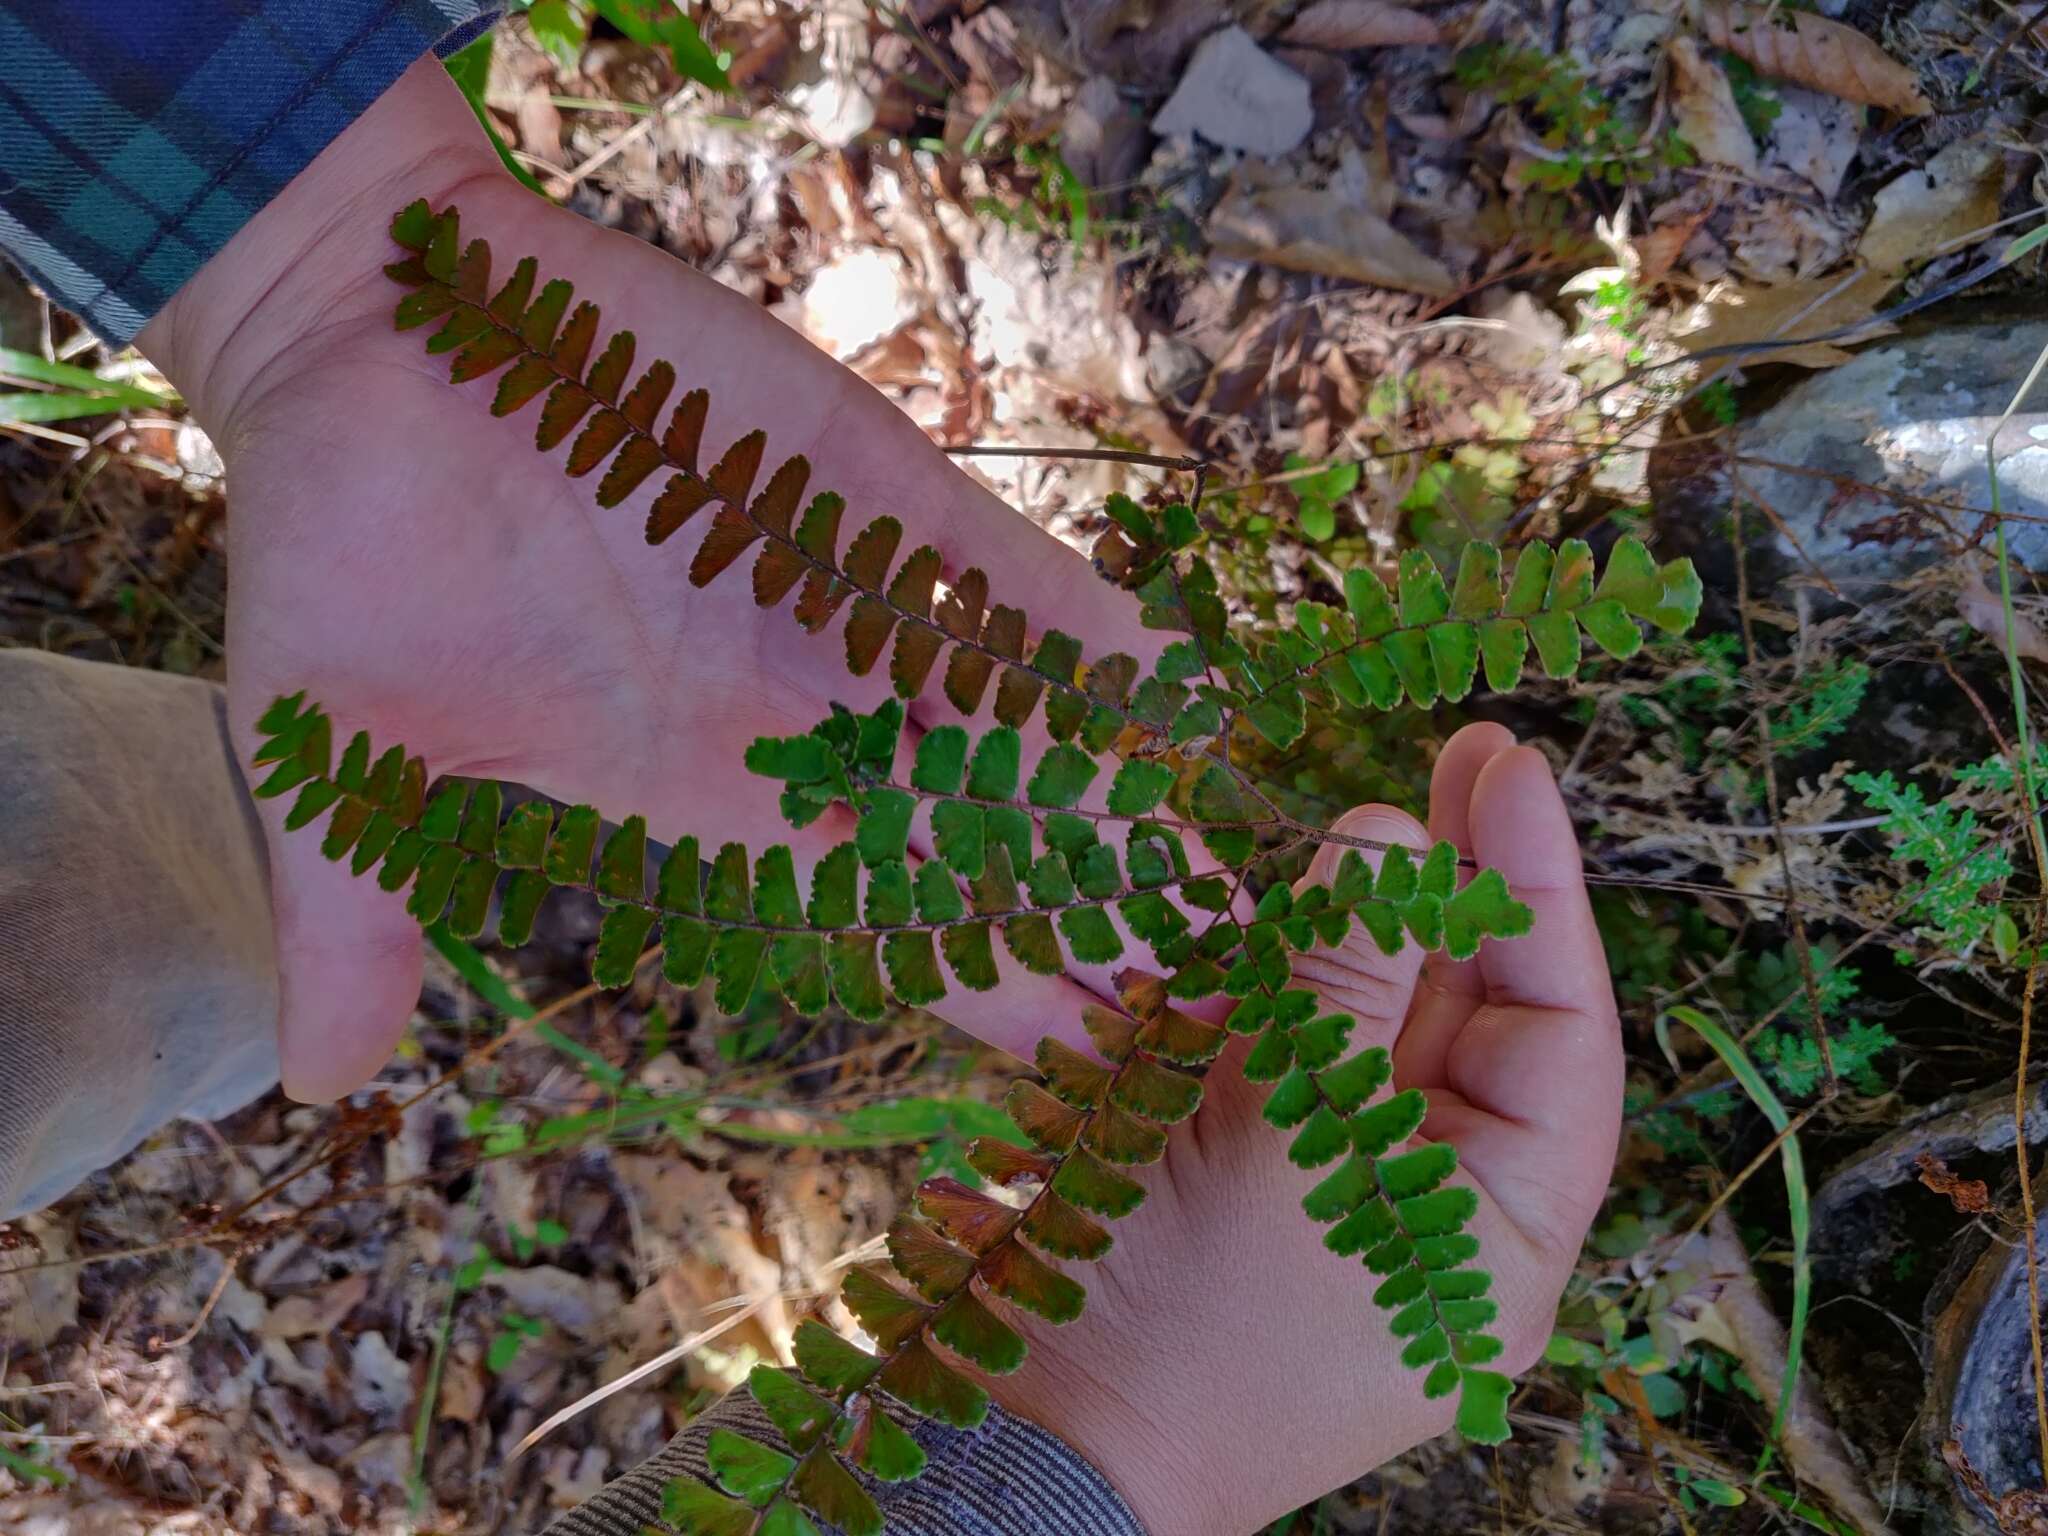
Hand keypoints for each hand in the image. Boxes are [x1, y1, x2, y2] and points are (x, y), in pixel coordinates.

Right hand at [138, 58, 1157, 1099]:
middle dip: (1081, 911)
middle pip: (969, 832)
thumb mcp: (342, 747)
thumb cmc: (344, 540)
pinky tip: (1172, 689)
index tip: (1079, 1059)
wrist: (377, 332)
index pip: (866, 913)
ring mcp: (835, 592)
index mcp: (698, 789)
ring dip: (1109, 791)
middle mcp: (789, 705)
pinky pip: (987, 567)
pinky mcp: (854, 481)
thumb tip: (317, 1088)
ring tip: (1218, 876)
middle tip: (1205, 995)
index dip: (975, 983)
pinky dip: (1073, 624)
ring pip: (1004, 711)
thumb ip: (362, 912)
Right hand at [988, 724, 1619, 1534]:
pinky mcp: (1244, 1160)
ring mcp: (1335, 1179)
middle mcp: (1435, 1201)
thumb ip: (1342, 975)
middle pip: (1468, 1010)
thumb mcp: (1288, 1138)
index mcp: (1501, 1233)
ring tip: (1343, 827)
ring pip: (1367, 1013)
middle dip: (1453, 885)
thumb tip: (1388, 829)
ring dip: (1348, 922)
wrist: (1043, 1443)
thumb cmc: (1195, 1325)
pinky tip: (1251, 915)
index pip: (1555, 1034)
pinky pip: (1280, 1043)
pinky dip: (1266, 974)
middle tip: (1462, 754)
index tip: (1506, 767)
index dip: (1536, 890)